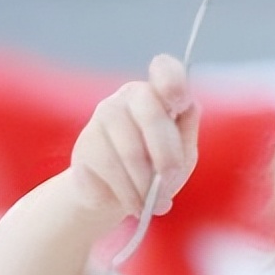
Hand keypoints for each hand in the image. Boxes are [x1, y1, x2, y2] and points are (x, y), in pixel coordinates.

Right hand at [69, 53, 199, 217]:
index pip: (165, 69)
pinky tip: (133, 205)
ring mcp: (103, 117)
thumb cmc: (155, 170)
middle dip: (167, 156)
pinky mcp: (85, 145)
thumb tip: (189, 106)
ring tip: (153, 205)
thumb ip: (186, 131)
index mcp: (159, 94)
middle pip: (151, 115)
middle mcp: (129, 97)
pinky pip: (112, 173)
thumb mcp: (181, 154)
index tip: (180, 103)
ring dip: (147, 186)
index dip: (173, 81)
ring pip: (131, 152)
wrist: (113, 198)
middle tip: (171, 183)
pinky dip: (128, 195)